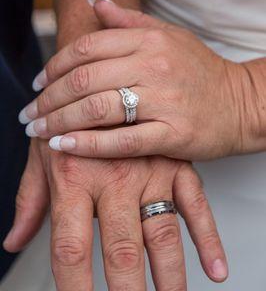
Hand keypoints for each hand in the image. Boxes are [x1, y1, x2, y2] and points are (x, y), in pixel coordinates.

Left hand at [3, 139, 227, 289]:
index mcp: (75, 178)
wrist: (106, 75)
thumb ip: (31, 198)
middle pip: (121, 249)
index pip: (71, 247)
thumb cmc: (71, 117)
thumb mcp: (43, 153)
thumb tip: (13, 240)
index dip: (74, 289)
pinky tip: (214, 269)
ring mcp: (150, 171)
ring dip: (169, 277)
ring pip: (162, 234)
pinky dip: (208, 239)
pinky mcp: (175, 164)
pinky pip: (197, 205)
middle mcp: (114, 177)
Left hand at [20, 0, 244, 160]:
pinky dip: (88, 144)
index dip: (54, 66)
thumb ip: (128, 20)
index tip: (38, 83)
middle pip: (84, 80)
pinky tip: (64, 146)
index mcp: (150, 41)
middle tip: (30, 112)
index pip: (87, 48)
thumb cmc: (201, 70)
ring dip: (59, 122)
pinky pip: (121, 141)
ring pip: (97, 109)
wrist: (241, 103)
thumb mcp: (168, 35)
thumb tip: (93, 0)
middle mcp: (154, 66)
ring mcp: (164, 101)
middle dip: (48, 99)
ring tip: (38, 131)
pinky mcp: (172, 135)